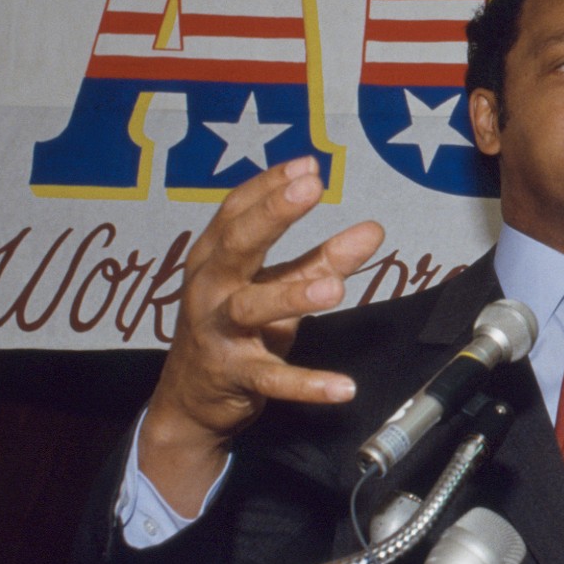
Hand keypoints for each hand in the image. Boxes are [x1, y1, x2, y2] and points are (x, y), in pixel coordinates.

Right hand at [141, 156, 383, 513]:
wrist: (189, 399)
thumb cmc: (236, 329)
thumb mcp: (276, 288)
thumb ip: (322, 260)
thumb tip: (374, 229)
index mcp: (214, 258)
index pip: (237, 211)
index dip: (270, 185)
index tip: (310, 165)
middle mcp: (210, 287)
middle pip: (237, 243)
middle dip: (272, 214)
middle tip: (311, 188)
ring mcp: (217, 331)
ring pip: (251, 306)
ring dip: (292, 295)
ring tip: (335, 288)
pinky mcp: (233, 374)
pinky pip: (271, 377)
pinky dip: (307, 384)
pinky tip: (344, 387)